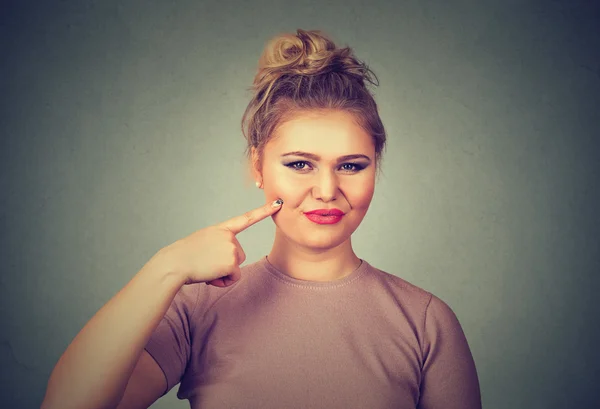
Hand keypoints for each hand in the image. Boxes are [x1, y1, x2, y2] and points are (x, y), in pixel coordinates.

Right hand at [150, 199, 282, 287]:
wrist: (174, 263)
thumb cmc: (184, 257)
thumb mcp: (202, 242)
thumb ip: (218, 245)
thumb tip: (227, 262)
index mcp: (220, 229)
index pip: (245, 219)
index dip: (263, 211)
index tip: (278, 203)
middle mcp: (228, 236)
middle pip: (239, 255)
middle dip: (225, 264)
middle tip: (206, 263)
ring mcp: (231, 247)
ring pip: (236, 267)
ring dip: (223, 273)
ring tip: (206, 268)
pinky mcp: (232, 261)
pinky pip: (234, 277)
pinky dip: (223, 281)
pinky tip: (210, 276)